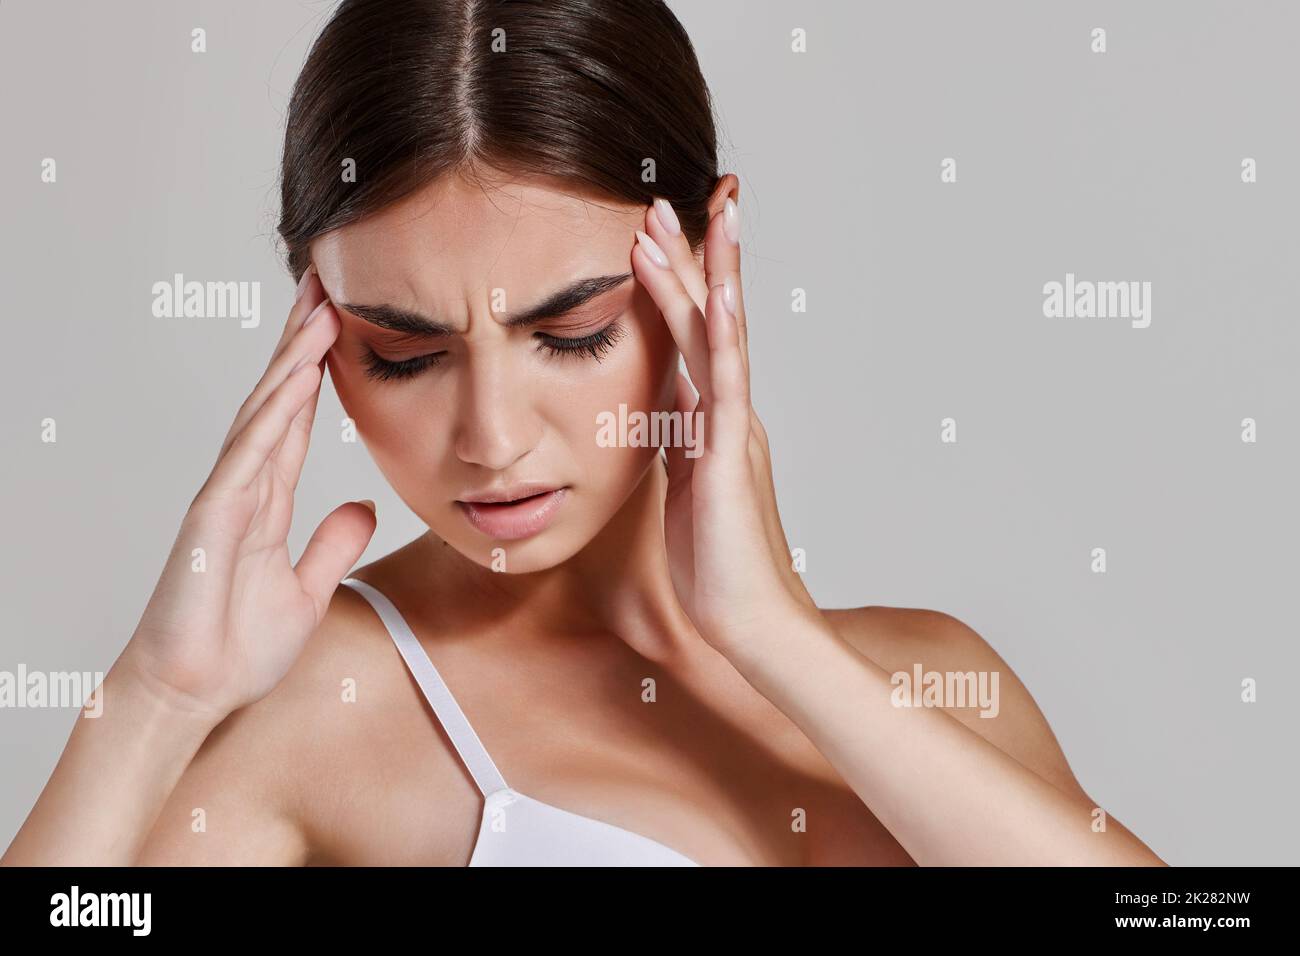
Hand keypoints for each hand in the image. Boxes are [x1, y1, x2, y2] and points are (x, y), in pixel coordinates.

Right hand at [121, 266, 375, 719]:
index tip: (342, 323)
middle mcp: (246, 487)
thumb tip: (362, 503)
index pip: (298, 420)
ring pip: (263, 414)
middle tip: (327, 284)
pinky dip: (271, 416)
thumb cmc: (237, 647)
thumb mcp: (307, 589)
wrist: (193, 694)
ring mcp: (226, 498)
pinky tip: (294, 380)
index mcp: (267, 500)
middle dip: (302, 342)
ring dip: (292, 361)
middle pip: (279, 400)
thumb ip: (332, 543)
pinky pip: (247, 458)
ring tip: (319, 309)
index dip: (319, 371)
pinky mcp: (212, 520)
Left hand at [631, 196, 819, 650]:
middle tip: (665, 198)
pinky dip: (724, 333)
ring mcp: (734, 427)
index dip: (676, 285)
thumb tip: (662, 409)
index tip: (652, 236)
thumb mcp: (685, 490)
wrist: (753, 623)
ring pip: (717, 334)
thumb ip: (679, 444)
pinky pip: (726, 382)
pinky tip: (719, 291)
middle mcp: (729, 412)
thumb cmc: (718, 568)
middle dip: (688, 256)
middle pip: (708, 318)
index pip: (693, 337)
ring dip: (698, 272)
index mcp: (712, 421)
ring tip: (681, 215)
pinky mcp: (732, 453)